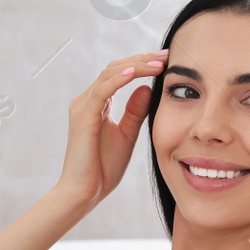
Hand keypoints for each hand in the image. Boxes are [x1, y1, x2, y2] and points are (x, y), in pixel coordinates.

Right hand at [53, 48, 167, 210]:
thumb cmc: (102, 169)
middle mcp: (86, 101)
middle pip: (114, 69)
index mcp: (95, 105)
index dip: (141, 64)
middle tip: (166, 56)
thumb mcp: (127, 136)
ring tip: (159, 63)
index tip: (166, 61)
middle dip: (142, 59)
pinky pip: (103, 91)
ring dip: (136, 66)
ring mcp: (83, 108)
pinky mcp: (84, 117)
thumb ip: (135, 112)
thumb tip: (147, 88)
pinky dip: (120, 80)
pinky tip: (137, 74)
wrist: (83, 193)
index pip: (118, 74)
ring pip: (109, 74)